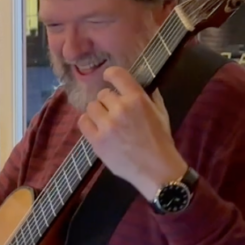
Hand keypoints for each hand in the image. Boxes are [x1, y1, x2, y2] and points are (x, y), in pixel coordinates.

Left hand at [78, 66, 188, 198]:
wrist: (156, 170)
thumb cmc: (161, 142)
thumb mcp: (161, 114)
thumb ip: (150, 97)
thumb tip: (143, 85)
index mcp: (137, 99)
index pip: (116, 75)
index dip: (110, 74)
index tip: (108, 77)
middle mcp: (120, 109)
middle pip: (102, 95)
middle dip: (108, 101)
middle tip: (114, 112)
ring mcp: (107, 125)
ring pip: (91, 107)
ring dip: (97, 112)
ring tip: (105, 121)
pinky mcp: (97, 140)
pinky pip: (83, 122)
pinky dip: (88, 123)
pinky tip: (95, 128)